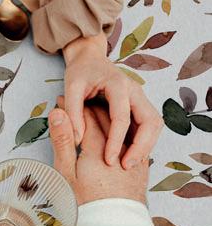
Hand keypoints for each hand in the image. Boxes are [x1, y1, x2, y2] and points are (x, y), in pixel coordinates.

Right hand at [48, 101, 147, 204]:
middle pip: (105, 119)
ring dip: (106, 118)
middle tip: (74, 104)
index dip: (73, 107)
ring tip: (91, 115)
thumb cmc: (84, 202)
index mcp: (98, 147)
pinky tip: (112, 135)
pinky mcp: (140, 168)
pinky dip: (121, 134)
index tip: (61, 101)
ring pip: (121, 128)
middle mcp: (119, 147)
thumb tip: (57, 112)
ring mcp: (132, 157)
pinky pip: (133, 141)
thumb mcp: (66, 172)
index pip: (86, 117)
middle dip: (88, 108)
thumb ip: (63, 140)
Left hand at [63, 33, 162, 169]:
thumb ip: (73, 112)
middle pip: (151, 121)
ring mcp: (140, 98)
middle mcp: (135, 90)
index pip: (123, 117)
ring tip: (130, 164)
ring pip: (154, 124)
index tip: (109, 159)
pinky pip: (148, 125)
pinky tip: (131, 155)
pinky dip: (143, 140)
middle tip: (127, 166)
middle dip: (142, 146)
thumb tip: (76, 139)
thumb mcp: (71, 88)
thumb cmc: (80, 73)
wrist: (89, 59)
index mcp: (118, 84)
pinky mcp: (139, 105)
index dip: (116, 140)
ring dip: (146, 145)